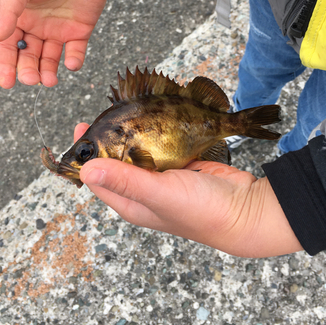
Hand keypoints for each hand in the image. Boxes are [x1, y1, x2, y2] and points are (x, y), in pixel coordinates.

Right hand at [0, 0, 138, 87]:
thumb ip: (7, 9)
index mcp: (18, 15)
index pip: (7, 45)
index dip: (5, 65)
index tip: (6, 83)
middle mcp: (36, 25)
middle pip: (28, 56)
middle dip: (28, 70)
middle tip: (31, 80)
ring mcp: (58, 29)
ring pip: (50, 58)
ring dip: (48, 71)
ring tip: (49, 81)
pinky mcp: (80, 30)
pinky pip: (76, 52)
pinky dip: (73, 61)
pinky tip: (71, 63)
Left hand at [74, 123, 301, 257]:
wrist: (245, 210)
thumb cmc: (202, 210)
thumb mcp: (160, 194)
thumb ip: (126, 180)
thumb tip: (85, 169)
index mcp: (131, 203)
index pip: (98, 179)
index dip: (86, 156)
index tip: (80, 128)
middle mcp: (143, 191)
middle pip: (116, 163)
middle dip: (107, 141)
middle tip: (102, 115)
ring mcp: (162, 178)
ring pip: (138, 154)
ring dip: (129, 136)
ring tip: (122, 113)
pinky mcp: (179, 166)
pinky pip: (160, 148)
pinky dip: (153, 135)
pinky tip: (150, 120)